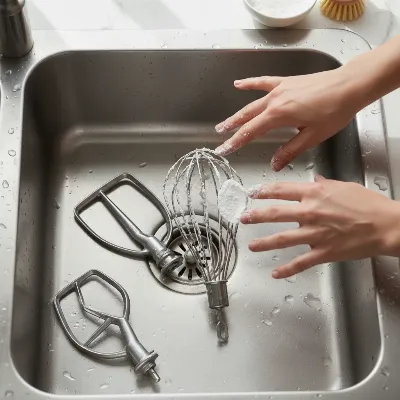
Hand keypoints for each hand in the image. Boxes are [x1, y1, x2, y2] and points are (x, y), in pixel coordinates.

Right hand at [214, 69, 364, 170]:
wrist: (349, 85)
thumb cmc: (335, 110)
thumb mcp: (312, 136)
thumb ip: (290, 150)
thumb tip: (274, 164)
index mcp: (279, 115)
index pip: (250, 131)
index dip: (235, 142)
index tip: (224, 149)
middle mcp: (275, 100)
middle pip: (247, 117)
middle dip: (232, 128)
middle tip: (219, 136)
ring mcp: (279, 89)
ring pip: (252, 103)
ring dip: (237, 113)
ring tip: (225, 121)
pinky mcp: (286, 82)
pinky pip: (263, 82)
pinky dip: (250, 84)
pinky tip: (239, 84)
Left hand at [241, 176, 399, 278]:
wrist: (387, 225)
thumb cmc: (369, 204)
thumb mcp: (344, 187)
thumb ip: (325, 185)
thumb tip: (314, 180)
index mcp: (315, 194)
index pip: (282, 190)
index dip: (264, 191)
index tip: (254, 193)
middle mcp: (311, 212)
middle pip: (275, 214)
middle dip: (256, 216)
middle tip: (244, 218)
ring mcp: (315, 233)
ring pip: (282, 239)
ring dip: (264, 242)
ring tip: (252, 245)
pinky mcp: (324, 252)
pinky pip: (301, 262)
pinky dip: (287, 269)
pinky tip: (275, 273)